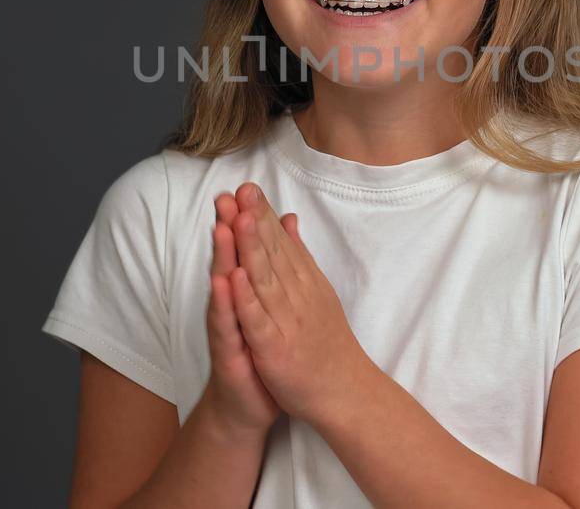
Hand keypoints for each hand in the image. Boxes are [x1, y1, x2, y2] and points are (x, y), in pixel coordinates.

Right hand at [201, 189, 299, 433]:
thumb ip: (270, 267)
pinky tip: (224, 283)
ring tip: (223, 227)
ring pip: (224, 287)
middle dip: (228, 228)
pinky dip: (226, 303)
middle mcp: (231, 305)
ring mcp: (227, 327)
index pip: (245, 250)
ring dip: (223, 256)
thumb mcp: (268, 306)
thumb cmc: (260, 352)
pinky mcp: (228, 352)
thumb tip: (281, 226)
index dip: (245, 219)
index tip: (246, 186)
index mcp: (246, 292)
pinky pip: (227, 325)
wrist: (248, 403)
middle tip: (227, 196)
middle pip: (229, 258)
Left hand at [226, 182, 376, 425]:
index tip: (248, 187)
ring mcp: (287, 321)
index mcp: (304, 282)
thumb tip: (288, 219)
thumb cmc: (325, 342)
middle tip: (242, 190)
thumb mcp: (314, 291)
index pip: (281, 243)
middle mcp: (297, 296)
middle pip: (273, 254)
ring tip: (238, 219)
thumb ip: (298, 256)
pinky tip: (235, 278)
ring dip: (252, 250)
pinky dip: (247, 299)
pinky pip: (259, 321)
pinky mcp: (275, 349)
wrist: (344, 391)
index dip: (263, 215)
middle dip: (255, 221)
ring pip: (266, 280)